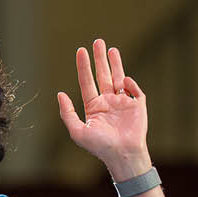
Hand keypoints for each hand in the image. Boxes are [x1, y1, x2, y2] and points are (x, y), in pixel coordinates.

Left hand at [57, 39, 150, 180]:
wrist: (122, 155)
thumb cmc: (99, 146)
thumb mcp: (78, 131)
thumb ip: (67, 113)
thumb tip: (60, 94)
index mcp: (94, 106)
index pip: (87, 81)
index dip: (83, 66)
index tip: (81, 50)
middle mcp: (107, 102)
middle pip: (103, 75)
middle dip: (100, 59)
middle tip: (98, 41)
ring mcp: (123, 103)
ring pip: (119, 78)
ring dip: (115, 63)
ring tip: (111, 49)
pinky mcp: (137, 105)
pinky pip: (134, 90)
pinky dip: (129, 84)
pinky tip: (123, 82)